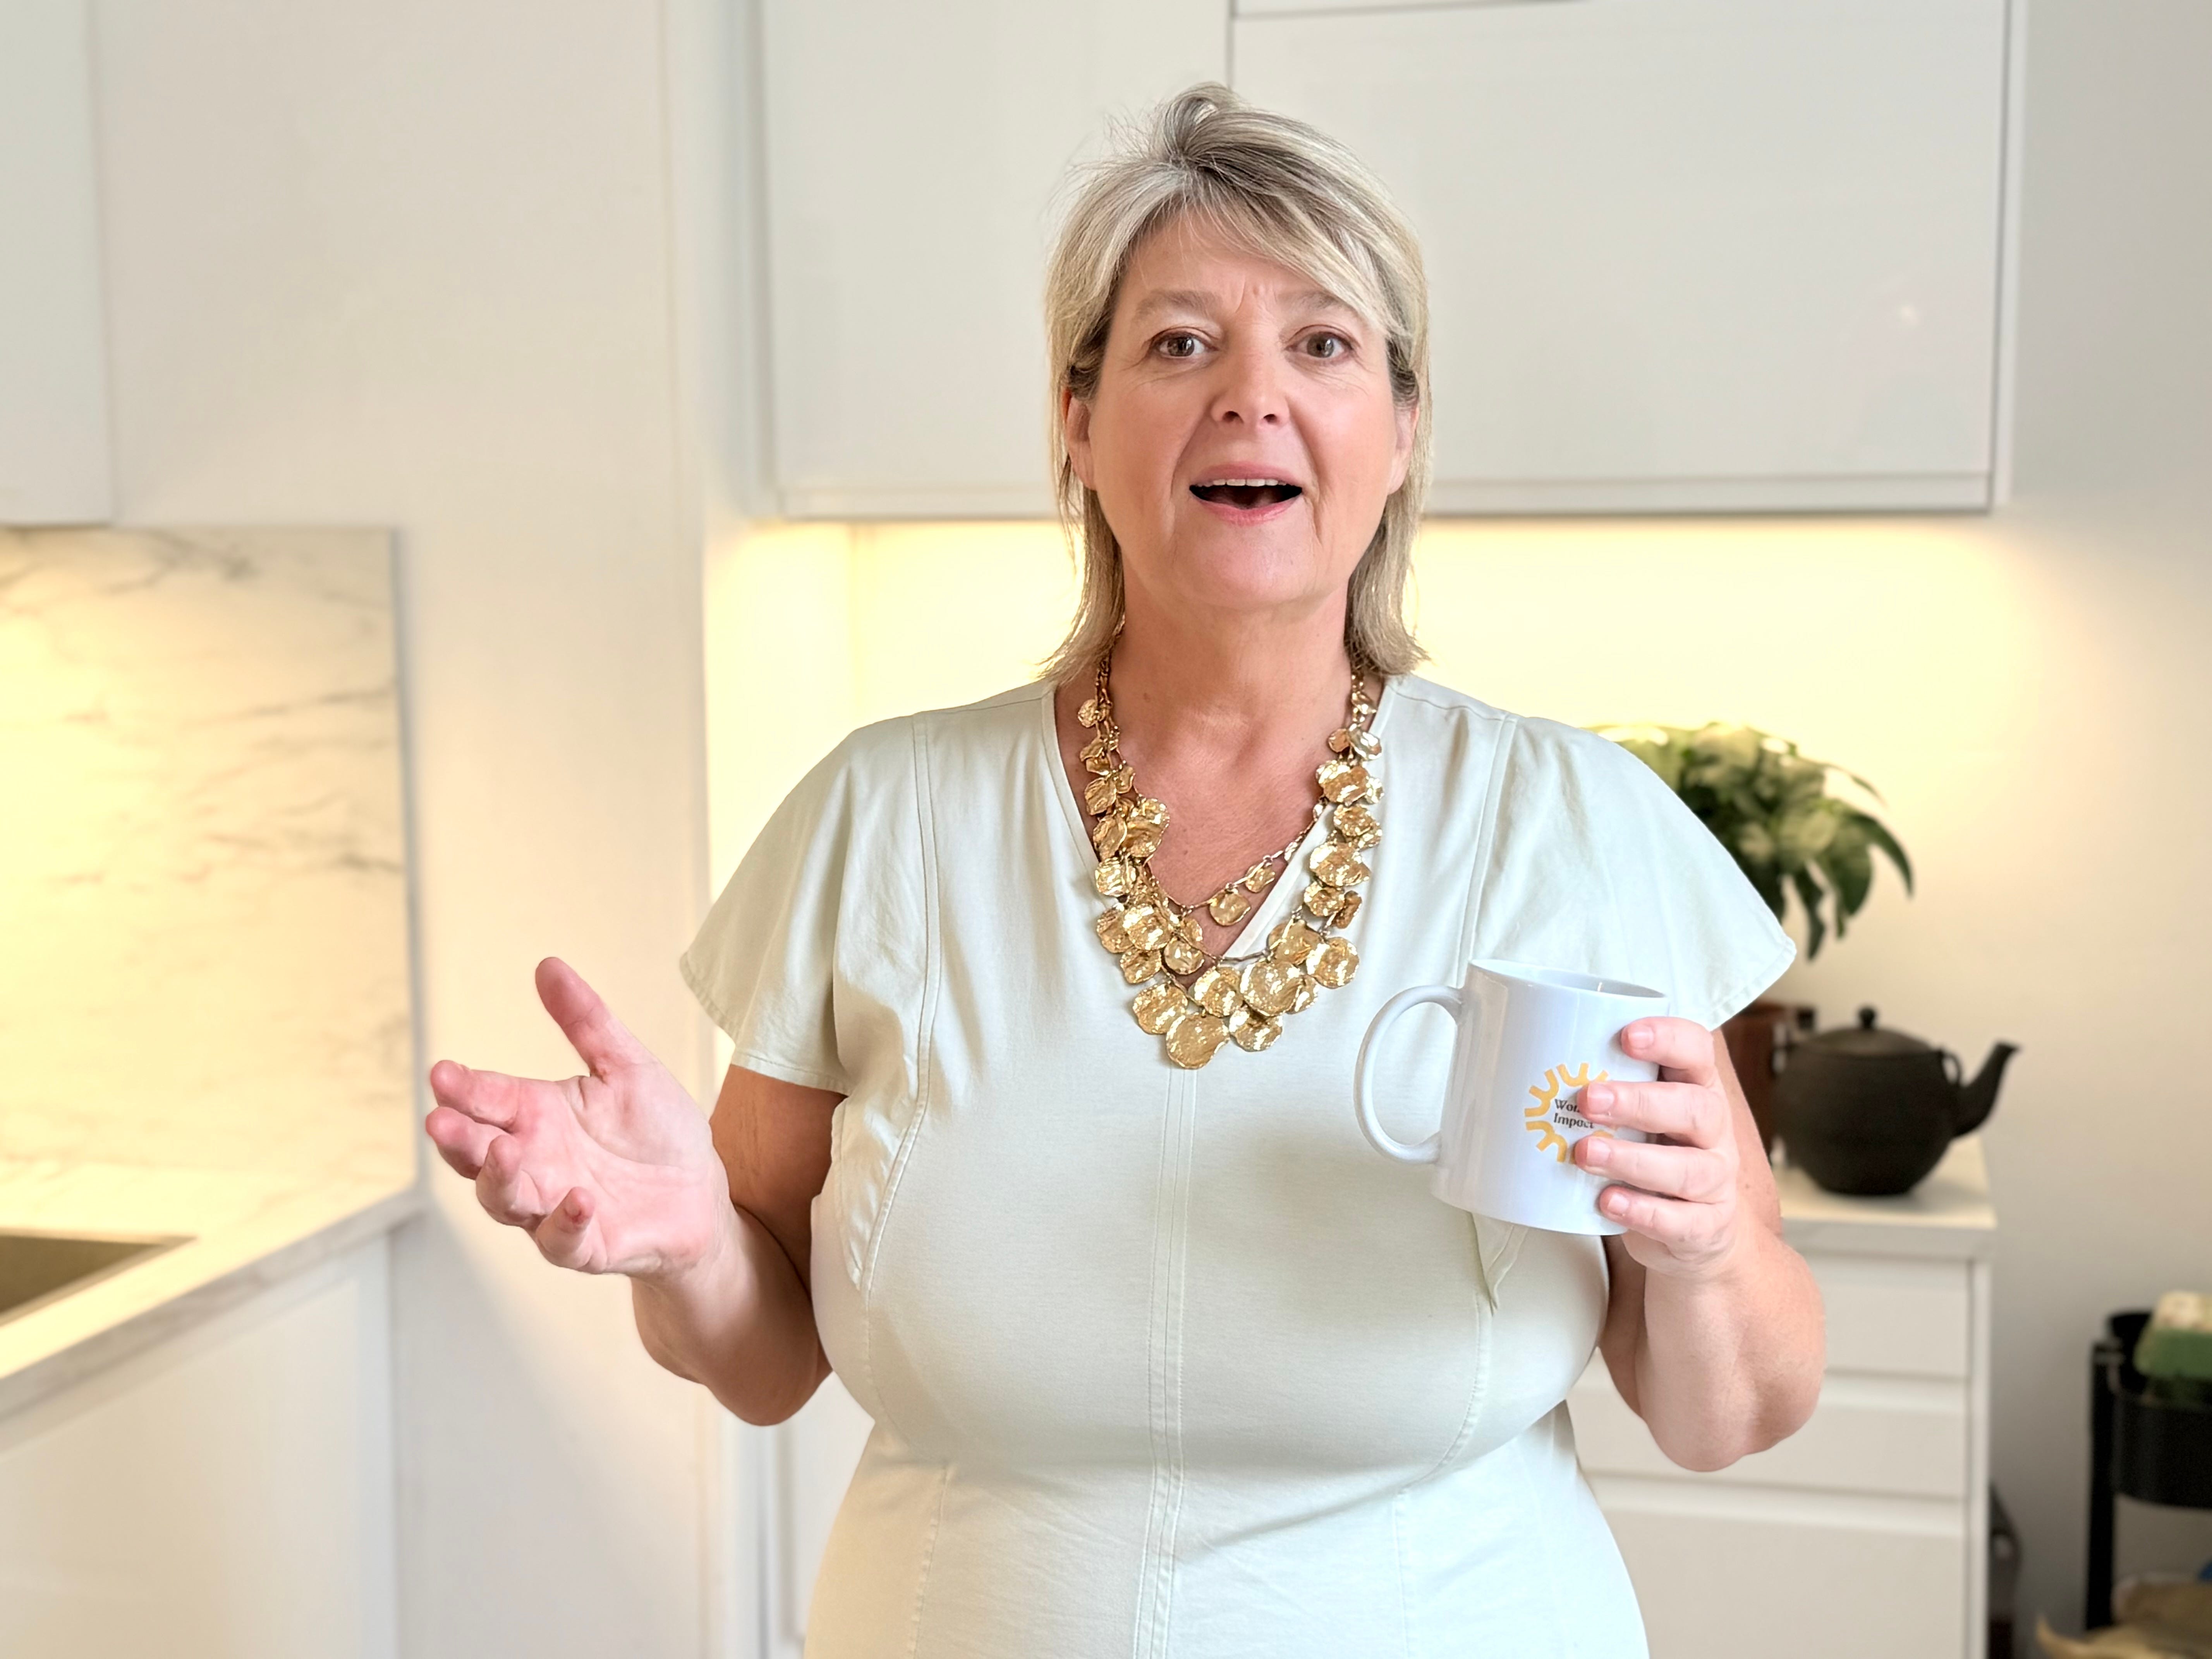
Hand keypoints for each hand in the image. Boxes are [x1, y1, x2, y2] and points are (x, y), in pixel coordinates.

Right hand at [424, 957, 730, 1279]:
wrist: (699, 1192)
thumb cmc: (657, 1130)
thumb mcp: (626, 1067)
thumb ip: (586, 1022)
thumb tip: (548, 965)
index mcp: (535, 1115)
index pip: (488, 1098)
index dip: (462, 1088)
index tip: (442, 1072)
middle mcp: (533, 1161)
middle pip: (478, 1153)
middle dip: (459, 1137)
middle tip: (441, 1119)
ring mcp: (552, 1205)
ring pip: (506, 1199)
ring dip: (499, 1178)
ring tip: (500, 1151)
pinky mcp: (585, 1244)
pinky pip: (562, 1240)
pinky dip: (564, 1222)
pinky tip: (578, 1199)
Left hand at [1572, 1017, 1741, 1279]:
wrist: (1687, 1230)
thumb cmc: (1648, 1152)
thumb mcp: (1632, 1116)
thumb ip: (1601, 1090)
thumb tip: (1519, 1066)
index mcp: (1696, 1088)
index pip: (1697, 1050)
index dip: (1669, 1038)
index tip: (1626, 1036)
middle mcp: (1713, 1132)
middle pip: (1695, 1108)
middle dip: (1640, 1102)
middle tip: (1588, 1099)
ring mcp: (1715, 1181)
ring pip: (1689, 1168)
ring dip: (1632, 1160)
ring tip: (1585, 1153)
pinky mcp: (1706, 1226)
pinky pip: (1681, 1221)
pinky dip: (1642, 1211)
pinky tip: (1607, 1202)